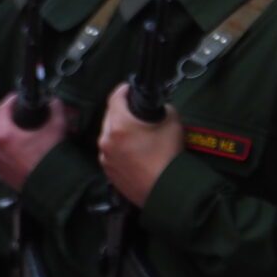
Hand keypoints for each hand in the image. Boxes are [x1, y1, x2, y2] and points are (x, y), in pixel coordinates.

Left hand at [0, 94, 69, 191]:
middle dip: (12, 119)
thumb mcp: (57, 127)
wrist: (54, 187)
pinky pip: (4, 156)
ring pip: (1, 142)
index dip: (11, 100)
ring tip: (26, 134)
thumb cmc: (52, 155)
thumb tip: (54, 102)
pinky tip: (25, 150)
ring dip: (12, 135)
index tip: (19, 97)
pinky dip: (12, 150)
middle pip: (0, 125)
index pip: (2, 108)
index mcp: (3, 134)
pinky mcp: (2, 174)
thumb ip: (55, 109)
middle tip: (24, 115)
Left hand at [98, 85, 182, 209]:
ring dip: (119, 131)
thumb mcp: (172, 121)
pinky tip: (133, 150)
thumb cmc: (169, 156)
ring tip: (136, 132)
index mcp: (119, 125)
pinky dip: (119, 147)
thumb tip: (155, 108)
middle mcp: (106, 140)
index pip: (115, 98)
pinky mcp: (108, 171)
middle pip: (110, 116)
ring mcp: (105, 157)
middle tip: (135, 110)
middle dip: (121, 111)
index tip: (128, 88)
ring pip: (108, 135)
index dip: (123, 90)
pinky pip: (110, 152)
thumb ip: (160, 109)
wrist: (167, 189)